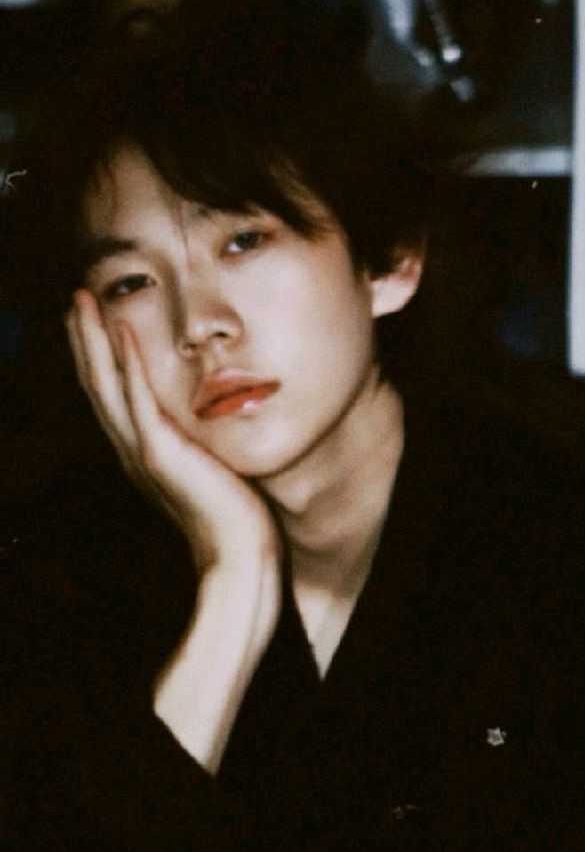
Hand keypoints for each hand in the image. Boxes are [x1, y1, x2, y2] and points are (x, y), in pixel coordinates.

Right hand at [65, 289, 279, 571]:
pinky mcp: (162, 454)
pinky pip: (139, 400)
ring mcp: (144, 451)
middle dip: (85, 339)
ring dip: (93, 341)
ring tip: (83, 302)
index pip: (113, 395)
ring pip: (107, 386)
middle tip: (77, 298)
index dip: (100, 356)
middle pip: (98, 384)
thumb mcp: (213, 469)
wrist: (239, 554)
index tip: (95, 319)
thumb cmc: (235, 516)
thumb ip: (203, 445)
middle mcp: (134, 449)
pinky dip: (126, 365)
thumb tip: (216, 423)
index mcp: (144, 452)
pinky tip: (120, 331)